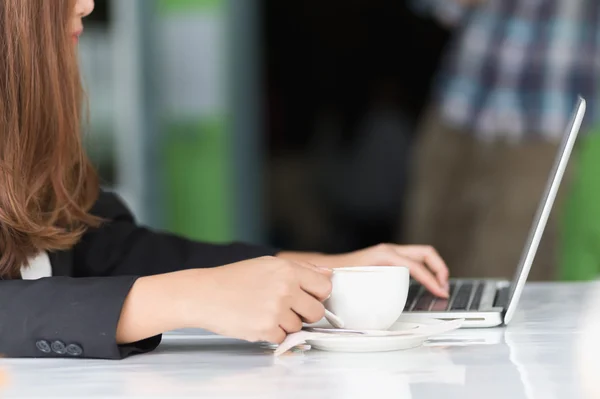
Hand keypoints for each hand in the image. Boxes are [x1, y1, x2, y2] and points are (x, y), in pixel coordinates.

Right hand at [186, 257, 331, 343]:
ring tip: (265, 312)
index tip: (308, 297)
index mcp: (287, 270)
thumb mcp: (267, 265)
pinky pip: (282, 338)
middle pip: (317, 312)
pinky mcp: (266, 329)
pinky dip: (272, 334)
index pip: (324, 287)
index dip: (318, 295)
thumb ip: (302, 269)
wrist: (205, 294)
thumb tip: (328, 274)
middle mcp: (285, 288)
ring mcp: (276, 310)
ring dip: (286, 324)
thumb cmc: (233, 279)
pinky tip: (257, 321)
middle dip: (305, 314)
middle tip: (287, 309)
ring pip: (299, 327)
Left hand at [279, 244, 448, 297]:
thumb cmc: (338, 275)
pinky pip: (413, 261)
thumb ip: (365, 295)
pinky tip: (425, 285)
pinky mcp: (390, 259)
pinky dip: (423, 271)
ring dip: (434, 269)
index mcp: (384, 255)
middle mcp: (389, 251)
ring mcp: (391, 253)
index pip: (415, 266)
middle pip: (425, 253)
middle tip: (444, 288)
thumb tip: (381, 313)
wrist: (327, 268)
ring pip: (422, 255)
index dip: (431, 280)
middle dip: (439, 269)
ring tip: (439, 288)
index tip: (440, 292)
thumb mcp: (354, 283)